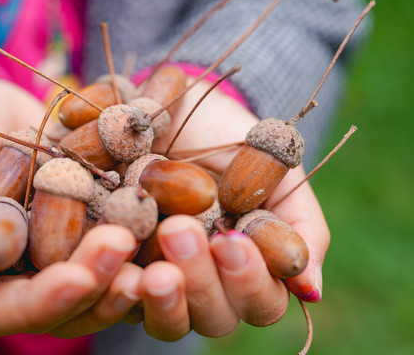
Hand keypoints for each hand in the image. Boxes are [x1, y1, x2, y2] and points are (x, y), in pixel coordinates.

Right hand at [0, 71, 141, 335]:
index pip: (5, 310)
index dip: (43, 301)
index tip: (79, 278)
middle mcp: (18, 280)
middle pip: (62, 306)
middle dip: (97, 286)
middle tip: (130, 259)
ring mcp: (56, 257)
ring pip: (96, 287)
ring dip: (127, 277)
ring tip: (158, 259)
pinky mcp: (87, 231)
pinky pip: (115, 249)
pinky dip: (141, 246)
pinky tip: (165, 232)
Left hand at [143, 77, 329, 338]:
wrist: (173, 106)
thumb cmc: (231, 137)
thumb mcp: (275, 170)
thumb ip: (300, 225)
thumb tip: (311, 290)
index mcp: (251, 266)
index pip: (262, 302)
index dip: (249, 280)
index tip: (231, 238)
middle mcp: (210, 283)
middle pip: (216, 318)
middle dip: (203, 281)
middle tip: (181, 230)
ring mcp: (165, 283)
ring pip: (171, 325)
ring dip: (167, 300)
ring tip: (154, 269)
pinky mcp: (122, 273)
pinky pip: (121, 303)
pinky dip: (123, 294)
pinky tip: (122, 273)